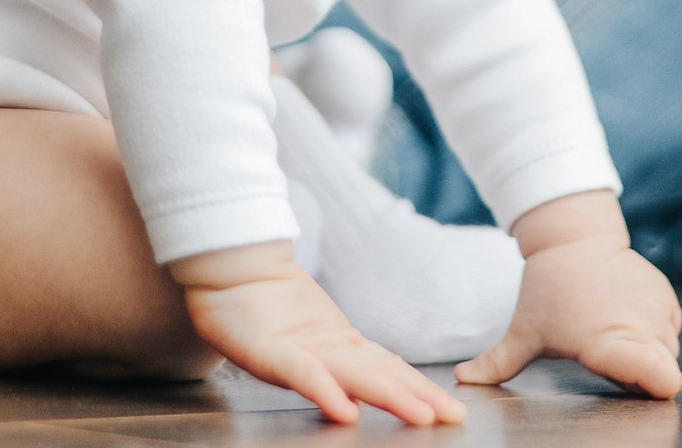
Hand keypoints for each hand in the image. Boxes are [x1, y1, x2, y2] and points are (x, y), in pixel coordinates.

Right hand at [172, 242, 464, 425]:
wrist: (227, 265)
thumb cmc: (255, 306)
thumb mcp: (297, 346)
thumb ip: (326, 370)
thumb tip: (353, 400)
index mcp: (337, 346)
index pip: (387, 369)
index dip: (418, 387)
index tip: (449, 408)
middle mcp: (329, 347)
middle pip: (382, 374)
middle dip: (420, 396)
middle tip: (454, 416)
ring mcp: (305, 348)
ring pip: (356, 374)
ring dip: (392, 396)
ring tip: (424, 415)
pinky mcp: (273, 352)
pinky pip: (304, 376)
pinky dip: (327, 394)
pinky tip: (346, 413)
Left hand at [456, 192, 680, 398]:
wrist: (574, 238)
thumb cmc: (546, 291)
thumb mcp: (523, 331)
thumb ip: (497, 364)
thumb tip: (462, 380)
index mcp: (606, 345)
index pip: (658, 375)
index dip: (656, 384)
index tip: (643, 381)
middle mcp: (639, 329)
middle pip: (663, 375)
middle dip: (642, 375)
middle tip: (609, 356)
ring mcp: (656, 311)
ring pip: (667, 352)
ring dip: (647, 351)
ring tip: (612, 332)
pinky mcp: (666, 296)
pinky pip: (671, 329)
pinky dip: (655, 330)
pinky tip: (624, 317)